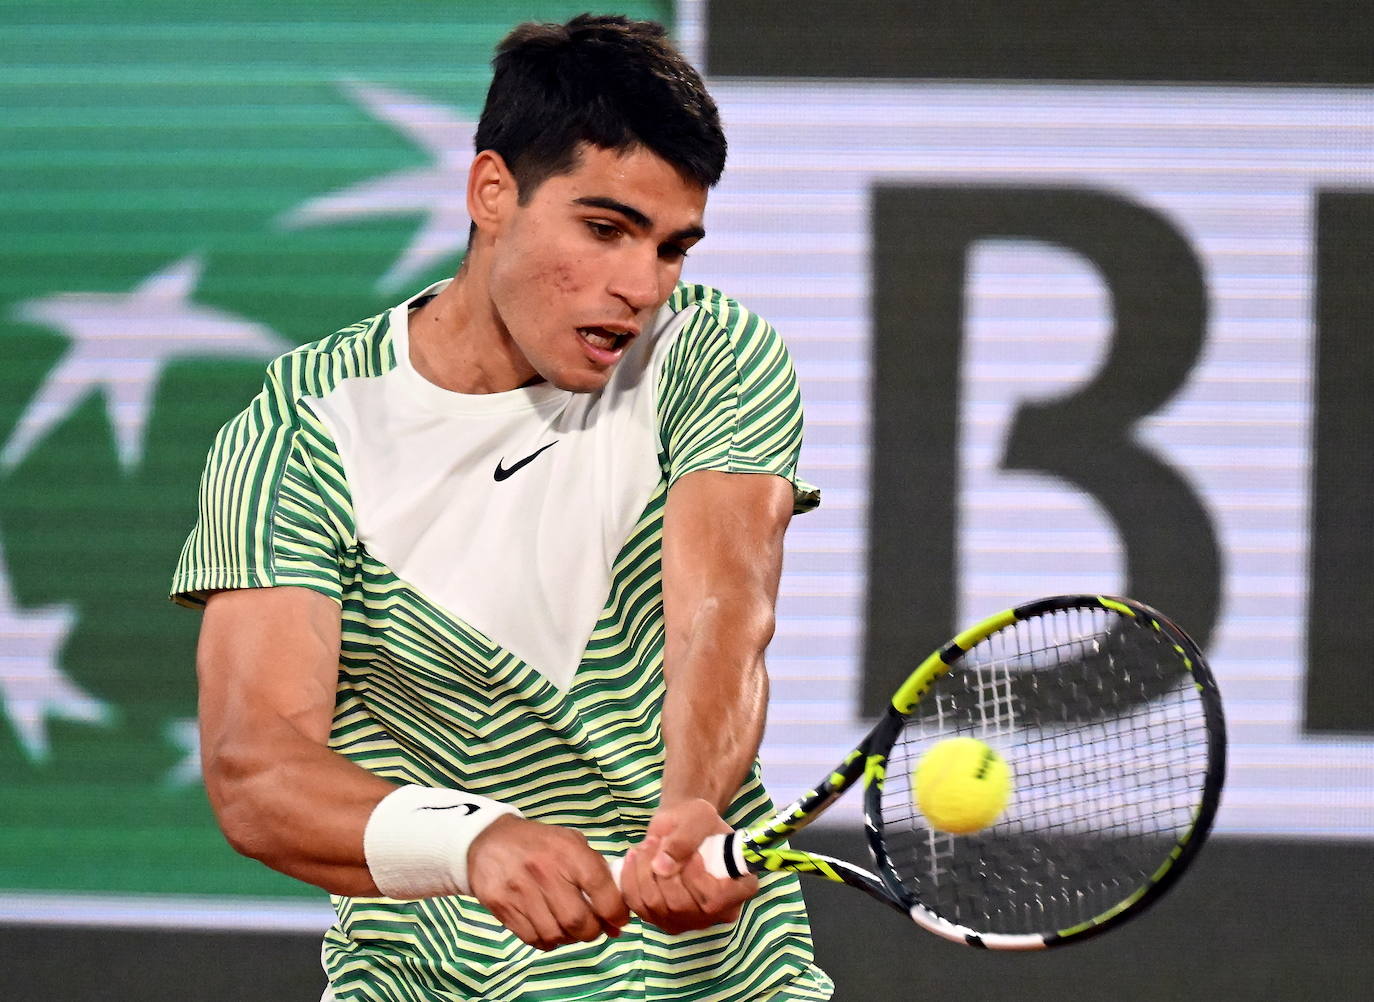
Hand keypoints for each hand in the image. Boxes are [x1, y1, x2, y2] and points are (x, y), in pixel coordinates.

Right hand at [468, 815, 629, 950]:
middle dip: (592, 931)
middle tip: (592, 927)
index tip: (618, 919)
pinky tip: (548, 928)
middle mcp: (545, 871)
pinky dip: (547, 941)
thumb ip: (597, 875)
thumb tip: (618, 919)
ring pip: (555, 934)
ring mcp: (521, 890)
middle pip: (578, 921)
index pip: (601, 888)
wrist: (489, 840)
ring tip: (569, 927)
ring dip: (569, 938)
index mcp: (568, 851)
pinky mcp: (502, 906)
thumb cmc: (540, 844)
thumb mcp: (571, 844)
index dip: (615, 911)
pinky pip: (532, 938)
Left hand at [620, 799, 758, 934]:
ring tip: (647, 845)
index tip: (691, 853)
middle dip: (662, 869)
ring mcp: (687, 920)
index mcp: (738, 889)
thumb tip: (661, 867)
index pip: (714, 900)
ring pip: (655, 905)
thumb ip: (686, 839)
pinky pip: (637, 905)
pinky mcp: (661, 919)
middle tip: (657, 841)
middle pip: (680, 905)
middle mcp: (715, 913)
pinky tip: (635, 857)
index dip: (695, 878)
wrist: (680, 826)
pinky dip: (630, 878)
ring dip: (643, 871)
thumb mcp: (699, 816)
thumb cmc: (697, 820)